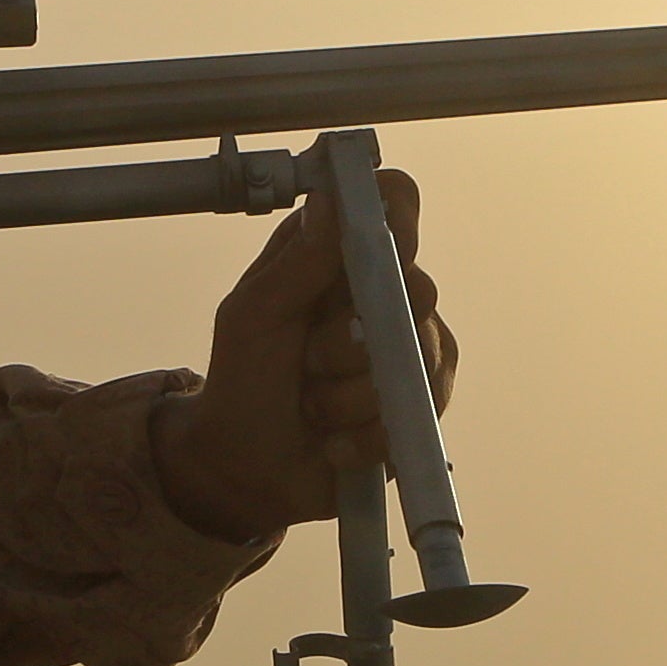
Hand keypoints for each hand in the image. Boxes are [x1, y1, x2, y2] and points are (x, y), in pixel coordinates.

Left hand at [151, 170, 456, 540]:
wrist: (247, 467)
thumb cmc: (244, 380)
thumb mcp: (254, 316)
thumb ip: (297, 261)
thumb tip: (332, 198)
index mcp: (337, 253)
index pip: (396, 202)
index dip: (398, 221)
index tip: (377, 255)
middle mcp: (384, 290)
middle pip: (416, 288)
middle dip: (351, 341)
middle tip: (308, 360)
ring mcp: (411, 346)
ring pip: (415, 359)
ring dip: (348, 396)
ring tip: (312, 405)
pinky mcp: (422, 402)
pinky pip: (415, 413)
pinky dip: (364, 436)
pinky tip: (333, 440)